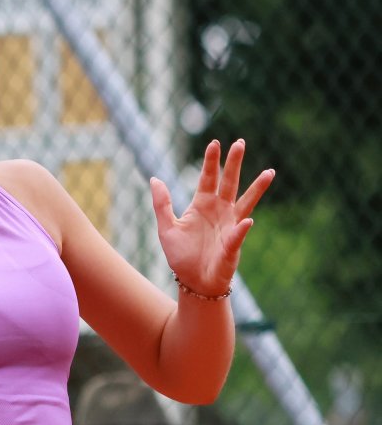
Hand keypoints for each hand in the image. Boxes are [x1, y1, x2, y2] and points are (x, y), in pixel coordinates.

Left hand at [150, 138, 274, 298]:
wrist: (193, 281)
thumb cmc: (181, 256)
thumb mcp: (166, 228)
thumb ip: (162, 204)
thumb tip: (155, 179)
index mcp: (202, 205)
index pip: (208, 178)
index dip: (211, 162)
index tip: (214, 143)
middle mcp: (219, 210)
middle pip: (229, 182)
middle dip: (234, 163)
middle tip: (240, 143)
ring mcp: (230, 225)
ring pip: (246, 202)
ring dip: (257, 188)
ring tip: (269, 173)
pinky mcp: (234, 243)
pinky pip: (238, 234)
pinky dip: (241, 229)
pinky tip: (247, 222)